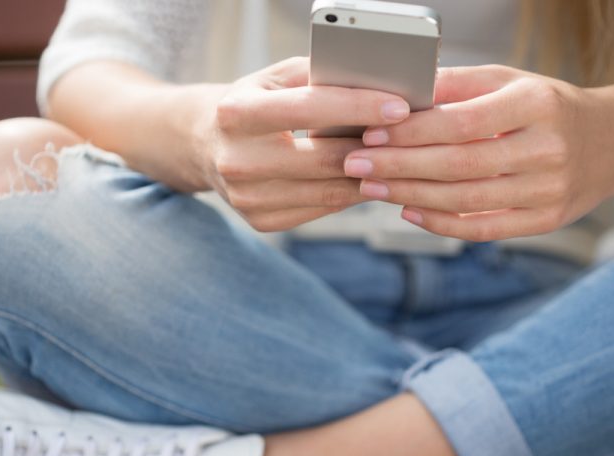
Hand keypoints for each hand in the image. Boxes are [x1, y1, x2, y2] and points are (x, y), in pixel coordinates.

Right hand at [194, 57, 410, 231]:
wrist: (203, 144)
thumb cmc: (252, 102)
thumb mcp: (276, 78)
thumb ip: (319, 77)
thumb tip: (379, 84)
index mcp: (236, 113)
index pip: (308, 109)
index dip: (359, 107)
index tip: (400, 106)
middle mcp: (237, 160)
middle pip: (325, 159)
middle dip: (375, 147)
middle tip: (411, 136)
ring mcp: (247, 197)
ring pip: (330, 190)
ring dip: (370, 174)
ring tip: (398, 156)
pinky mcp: (261, 221)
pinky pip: (322, 208)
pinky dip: (350, 192)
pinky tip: (368, 176)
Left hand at [342, 66, 613, 241]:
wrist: (609, 143)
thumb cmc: (545, 106)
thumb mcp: (510, 81)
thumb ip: (457, 85)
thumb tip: (398, 92)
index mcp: (537, 105)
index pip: (462, 122)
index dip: (412, 132)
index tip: (370, 134)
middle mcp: (547, 149)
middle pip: (460, 164)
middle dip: (399, 167)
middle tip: (355, 164)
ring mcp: (550, 191)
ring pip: (467, 200)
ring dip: (411, 196)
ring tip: (372, 188)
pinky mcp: (546, 221)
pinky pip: (485, 229)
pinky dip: (442, 224)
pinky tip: (409, 212)